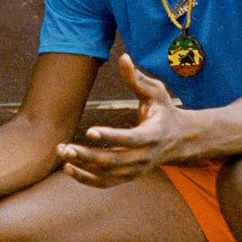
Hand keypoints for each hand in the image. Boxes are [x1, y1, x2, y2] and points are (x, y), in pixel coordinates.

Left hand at [56, 54, 179, 187]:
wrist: (179, 140)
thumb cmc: (164, 110)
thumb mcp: (157, 92)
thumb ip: (137, 78)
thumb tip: (123, 57)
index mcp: (153, 135)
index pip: (131, 139)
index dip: (111, 136)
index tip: (89, 131)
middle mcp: (145, 157)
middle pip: (114, 161)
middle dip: (87, 156)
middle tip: (64, 147)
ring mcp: (136, 170)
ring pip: (106, 174)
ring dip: (82, 166)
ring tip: (61, 153)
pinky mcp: (128, 177)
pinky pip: (105, 183)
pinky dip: (86, 179)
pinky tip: (68, 168)